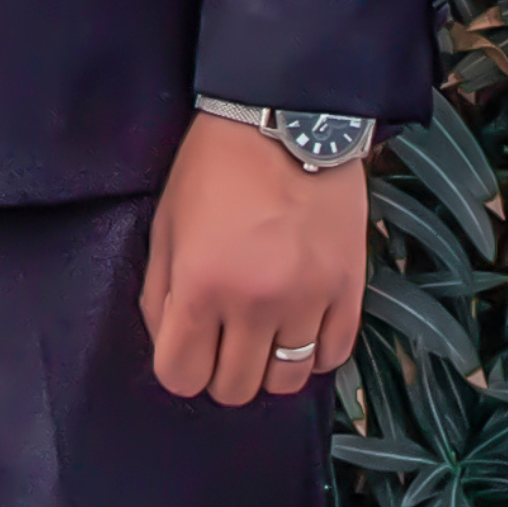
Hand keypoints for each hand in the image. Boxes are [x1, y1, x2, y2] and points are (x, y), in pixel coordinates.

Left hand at [138, 110, 367, 404]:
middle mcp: (254, 303)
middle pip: (235, 388)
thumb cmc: (215, 167)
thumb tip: (170, 344)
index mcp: (200, 285)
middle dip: (221, 374)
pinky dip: (315, 354)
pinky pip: (334, 355)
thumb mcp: (166, 224)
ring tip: (265, 339)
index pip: (182, 376)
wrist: (287, 118)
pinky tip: (302, 330)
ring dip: (270, 368)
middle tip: (225, 344)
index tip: (188, 350)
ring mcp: (307, 299)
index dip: (180, 369)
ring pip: (287, 381)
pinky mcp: (348, 288)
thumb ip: (159, 292)